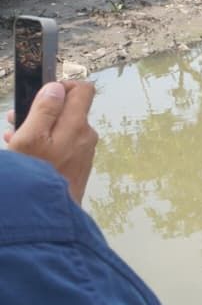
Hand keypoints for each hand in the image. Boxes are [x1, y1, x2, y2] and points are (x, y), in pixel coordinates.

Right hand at [5, 81, 97, 203]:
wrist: (45, 217)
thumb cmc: (35, 176)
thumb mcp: (30, 138)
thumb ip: (44, 110)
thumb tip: (57, 87)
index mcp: (78, 126)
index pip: (83, 90)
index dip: (62, 86)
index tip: (40, 94)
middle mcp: (86, 137)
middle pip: (68, 111)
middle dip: (42, 110)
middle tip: (15, 118)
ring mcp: (83, 153)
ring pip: (61, 130)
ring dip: (39, 128)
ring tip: (13, 137)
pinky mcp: (77, 167)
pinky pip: (62, 147)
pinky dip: (44, 144)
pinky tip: (24, 153)